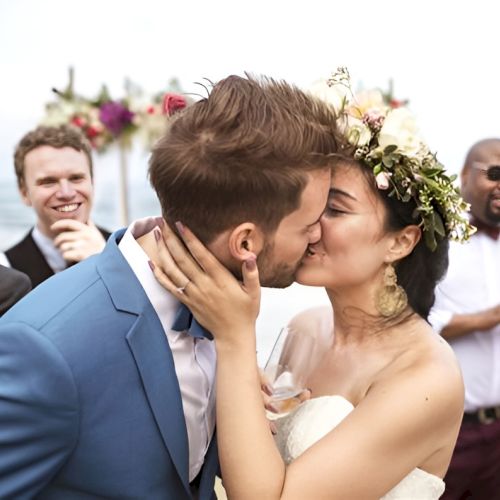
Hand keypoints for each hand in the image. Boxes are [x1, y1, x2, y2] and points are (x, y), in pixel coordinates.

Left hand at [51, 219, 105, 261]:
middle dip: (57, 242)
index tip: (52, 227)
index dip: (59, 224)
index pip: (69, 223)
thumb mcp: (97, 236)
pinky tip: (71, 258)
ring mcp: (84, 245)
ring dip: (63, 251)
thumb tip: (88, 219)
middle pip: (63, 237)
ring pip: (63, 246)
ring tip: (67, 252)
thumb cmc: (101, 249)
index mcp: (88, 230)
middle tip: (56, 245)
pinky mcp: (82, 255)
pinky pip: (65, 255)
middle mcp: (85, 236)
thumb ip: (91, 227)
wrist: (110, 262)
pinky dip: (66, 257)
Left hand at [151, 220, 260, 344]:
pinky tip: (151, 263)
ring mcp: (193, 294)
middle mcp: (203, 285)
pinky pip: (169, 287)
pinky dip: (158, 274)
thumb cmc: (245, 311)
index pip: (201, 255)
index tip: (180, 224)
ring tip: (156, 235)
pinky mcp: (187, 302)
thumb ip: (252, 273)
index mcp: (220, 279)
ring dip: (163, 252)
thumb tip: (250, 256)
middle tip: (162, 222)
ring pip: (173, 270)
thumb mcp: (254, 292)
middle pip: (182, 259)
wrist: (233, 335)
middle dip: (171, 239)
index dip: (190, 239)